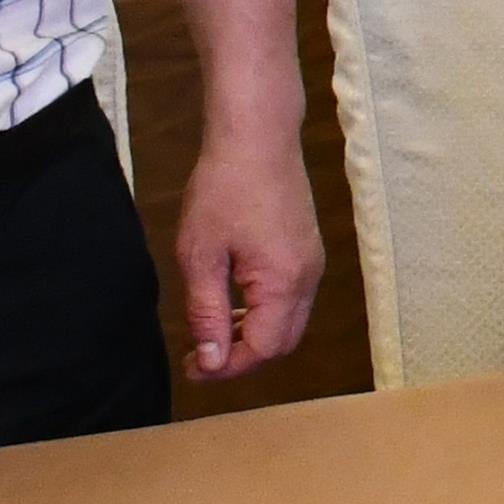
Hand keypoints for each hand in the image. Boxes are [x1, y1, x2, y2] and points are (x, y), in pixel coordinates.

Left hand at [165, 116, 322, 384]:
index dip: (227, 367)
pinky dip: (263, 312)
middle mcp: (308, 279)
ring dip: (252, 335)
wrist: (257, 135)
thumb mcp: (201, 254)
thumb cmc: (223, 188)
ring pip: (288, 322)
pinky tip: (232, 300)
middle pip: (282, 342)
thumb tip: (211, 361)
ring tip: (210, 330)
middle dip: (242, 357)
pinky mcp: (307, 250)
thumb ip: (207, 313)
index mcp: (284, 283)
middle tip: (199, 355)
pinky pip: (291, 299)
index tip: (192, 368)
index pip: (262, 349)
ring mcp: (312, 263)